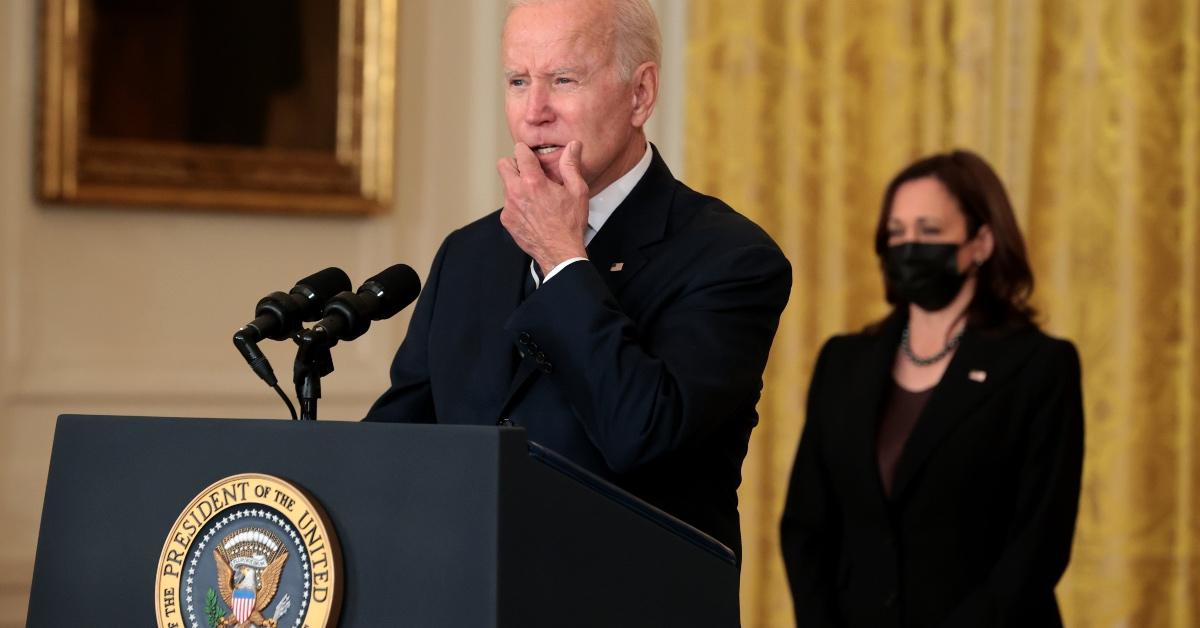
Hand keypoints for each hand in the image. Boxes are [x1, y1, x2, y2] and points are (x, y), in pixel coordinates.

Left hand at [497, 141, 588, 272]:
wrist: (560, 253)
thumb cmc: (570, 224)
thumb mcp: (577, 191)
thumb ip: (571, 165)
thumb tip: (573, 146)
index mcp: (534, 182)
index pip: (520, 152)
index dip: (526, 151)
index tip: (530, 155)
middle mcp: (517, 192)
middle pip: (503, 165)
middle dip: (514, 165)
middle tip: (528, 173)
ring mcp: (509, 207)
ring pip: (506, 186)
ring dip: (517, 186)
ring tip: (535, 197)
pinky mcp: (507, 220)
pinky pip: (507, 204)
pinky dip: (517, 204)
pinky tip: (532, 212)